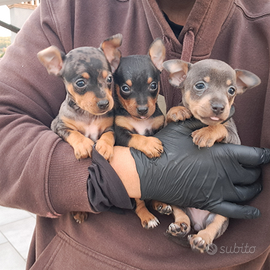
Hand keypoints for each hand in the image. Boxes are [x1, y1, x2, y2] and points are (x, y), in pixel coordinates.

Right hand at [130, 118, 269, 218]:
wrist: (149, 171)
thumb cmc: (166, 147)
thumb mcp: (183, 128)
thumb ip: (204, 123)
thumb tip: (222, 115)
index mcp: (222, 153)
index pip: (254, 156)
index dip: (263, 155)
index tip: (266, 155)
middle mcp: (225, 173)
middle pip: (253, 174)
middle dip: (256, 171)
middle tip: (254, 168)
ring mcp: (218, 190)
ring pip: (247, 192)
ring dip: (253, 188)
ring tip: (253, 184)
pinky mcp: (208, 203)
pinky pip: (234, 212)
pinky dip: (247, 213)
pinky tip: (254, 212)